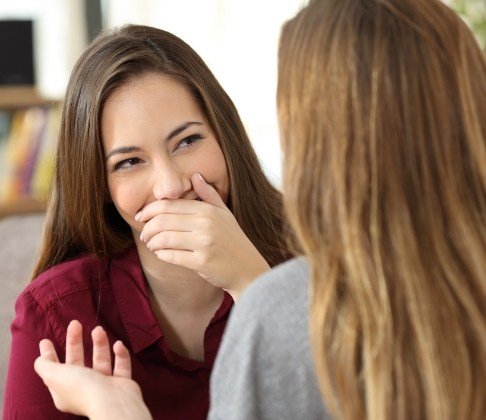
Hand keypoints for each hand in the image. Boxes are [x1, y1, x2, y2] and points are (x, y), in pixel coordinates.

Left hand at [34, 320, 151, 419]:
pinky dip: (120, 354)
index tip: (46, 340)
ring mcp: (104, 385)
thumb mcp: (55, 376)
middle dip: (75, 342)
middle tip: (75, 323)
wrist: (113, 402)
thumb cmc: (82, 389)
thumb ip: (45, 366)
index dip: (50, 355)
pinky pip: (121, 365)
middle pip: (78, 360)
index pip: (54, 369)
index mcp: (65, 390)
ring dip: (100, 344)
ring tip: (98, 329)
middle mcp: (83, 388)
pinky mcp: (122, 382)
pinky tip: (118, 344)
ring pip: (100, 360)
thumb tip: (40, 358)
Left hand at [137, 173, 269, 299]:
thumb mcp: (224, 213)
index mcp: (208, 210)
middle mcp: (205, 224)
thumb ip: (208, 194)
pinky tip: (161, 254)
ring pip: (164, 238)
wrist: (248, 268)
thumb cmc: (234, 240)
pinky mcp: (201, 262)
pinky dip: (161, 254)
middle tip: (144, 234)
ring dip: (152, 242)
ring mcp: (204, 243)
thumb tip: (195, 175)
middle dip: (147, 228)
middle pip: (162, 221)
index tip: (141, 216)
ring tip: (152, 244)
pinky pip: (171, 256)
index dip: (149, 210)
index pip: (169, 205)